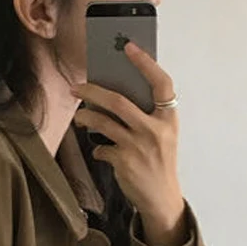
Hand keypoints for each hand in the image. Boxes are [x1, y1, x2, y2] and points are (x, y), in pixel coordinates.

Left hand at [71, 42, 183, 225]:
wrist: (162, 198)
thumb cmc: (160, 162)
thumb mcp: (163, 136)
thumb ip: (147, 116)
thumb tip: (115, 94)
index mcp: (168, 119)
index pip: (162, 83)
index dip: (146, 63)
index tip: (129, 47)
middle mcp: (155, 130)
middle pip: (118, 101)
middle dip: (93, 91)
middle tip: (77, 87)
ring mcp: (139, 146)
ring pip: (102, 122)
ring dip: (86, 117)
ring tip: (79, 117)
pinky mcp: (124, 162)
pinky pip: (101, 148)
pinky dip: (98, 149)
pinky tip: (101, 151)